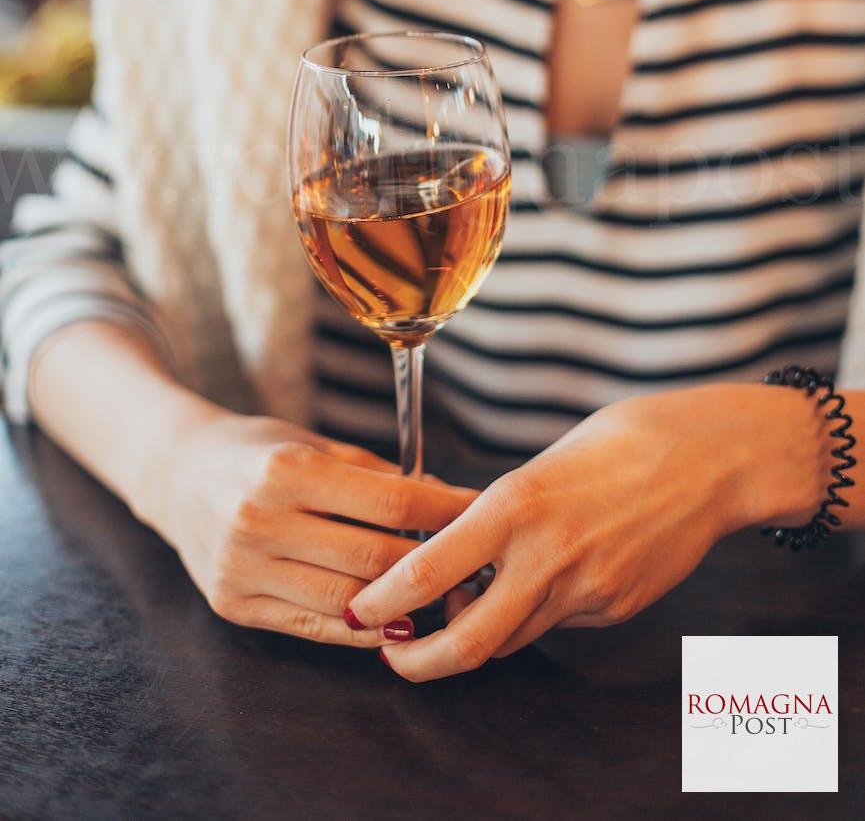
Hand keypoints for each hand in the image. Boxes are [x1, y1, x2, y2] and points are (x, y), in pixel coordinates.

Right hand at [147, 411, 476, 646]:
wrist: (175, 474)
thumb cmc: (256, 452)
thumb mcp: (312, 443)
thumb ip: (375, 475)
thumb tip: (446, 498)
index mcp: (287, 469)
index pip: (391, 500)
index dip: (445, 510)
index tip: (480, 512)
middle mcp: (260, 520)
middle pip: (374, 558)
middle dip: (432, 564)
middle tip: (472, 563)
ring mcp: (242, 568)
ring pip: (347, 602)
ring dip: (402, 606)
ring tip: (441, 598)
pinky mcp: (233, 605)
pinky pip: (311, 627)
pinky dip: (359, 630)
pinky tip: (392, 623)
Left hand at [346, 385, 754, 679]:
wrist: (706, 459)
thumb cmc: (617, 443)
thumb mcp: (539, 466)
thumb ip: (496, 515)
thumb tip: (451, 553)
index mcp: (515, 505)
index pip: (426, 572)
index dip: (382, 603)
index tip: (359, 611)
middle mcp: (546, 555)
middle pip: (466, 641)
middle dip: (418, 662)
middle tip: (393, 656)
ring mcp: (586, 589)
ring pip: (510, 638)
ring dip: (478, 631)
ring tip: (469, 597)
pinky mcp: (615, 608)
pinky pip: (557, 624)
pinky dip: (536, 612)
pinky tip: (551, 572)